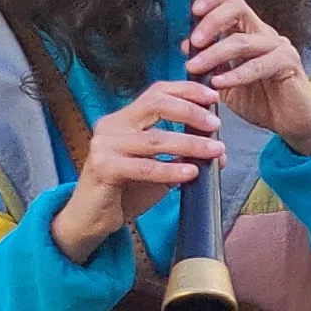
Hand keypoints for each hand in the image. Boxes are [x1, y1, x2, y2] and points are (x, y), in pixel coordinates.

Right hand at [51, 78, 227, 259]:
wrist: (91, 219)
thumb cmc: (126, 191)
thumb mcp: (159, 168)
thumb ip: (183, 156)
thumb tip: (219, 152)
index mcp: (124, 119)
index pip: (156, 93)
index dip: (186, 91)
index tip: (213, 97)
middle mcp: (112, 126)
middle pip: (155, 105)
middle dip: (190, 112)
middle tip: (216, 125)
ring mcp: (105, 145)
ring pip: (155, 139)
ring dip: (190, 144)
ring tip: (215, 151)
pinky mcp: (103, 168)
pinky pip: (144, 167)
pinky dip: (170, 169)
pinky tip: (191, 172)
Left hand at [186, 0, 310, 153]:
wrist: (292, 124)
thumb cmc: (261, 101)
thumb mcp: (226, 82)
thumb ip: (209, 63)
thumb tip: (186, 45)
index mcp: (249, 32)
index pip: (232, 1)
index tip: (193, 12)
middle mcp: (264, 34)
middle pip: (238, 8)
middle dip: (211, 21)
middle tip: (194, 41)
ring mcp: (278, 47)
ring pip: (243, 41)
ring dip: (214, 53)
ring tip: (194, 67)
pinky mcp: (288, 64)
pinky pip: (258, 65)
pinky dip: (235, 74)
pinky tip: (218, 83)